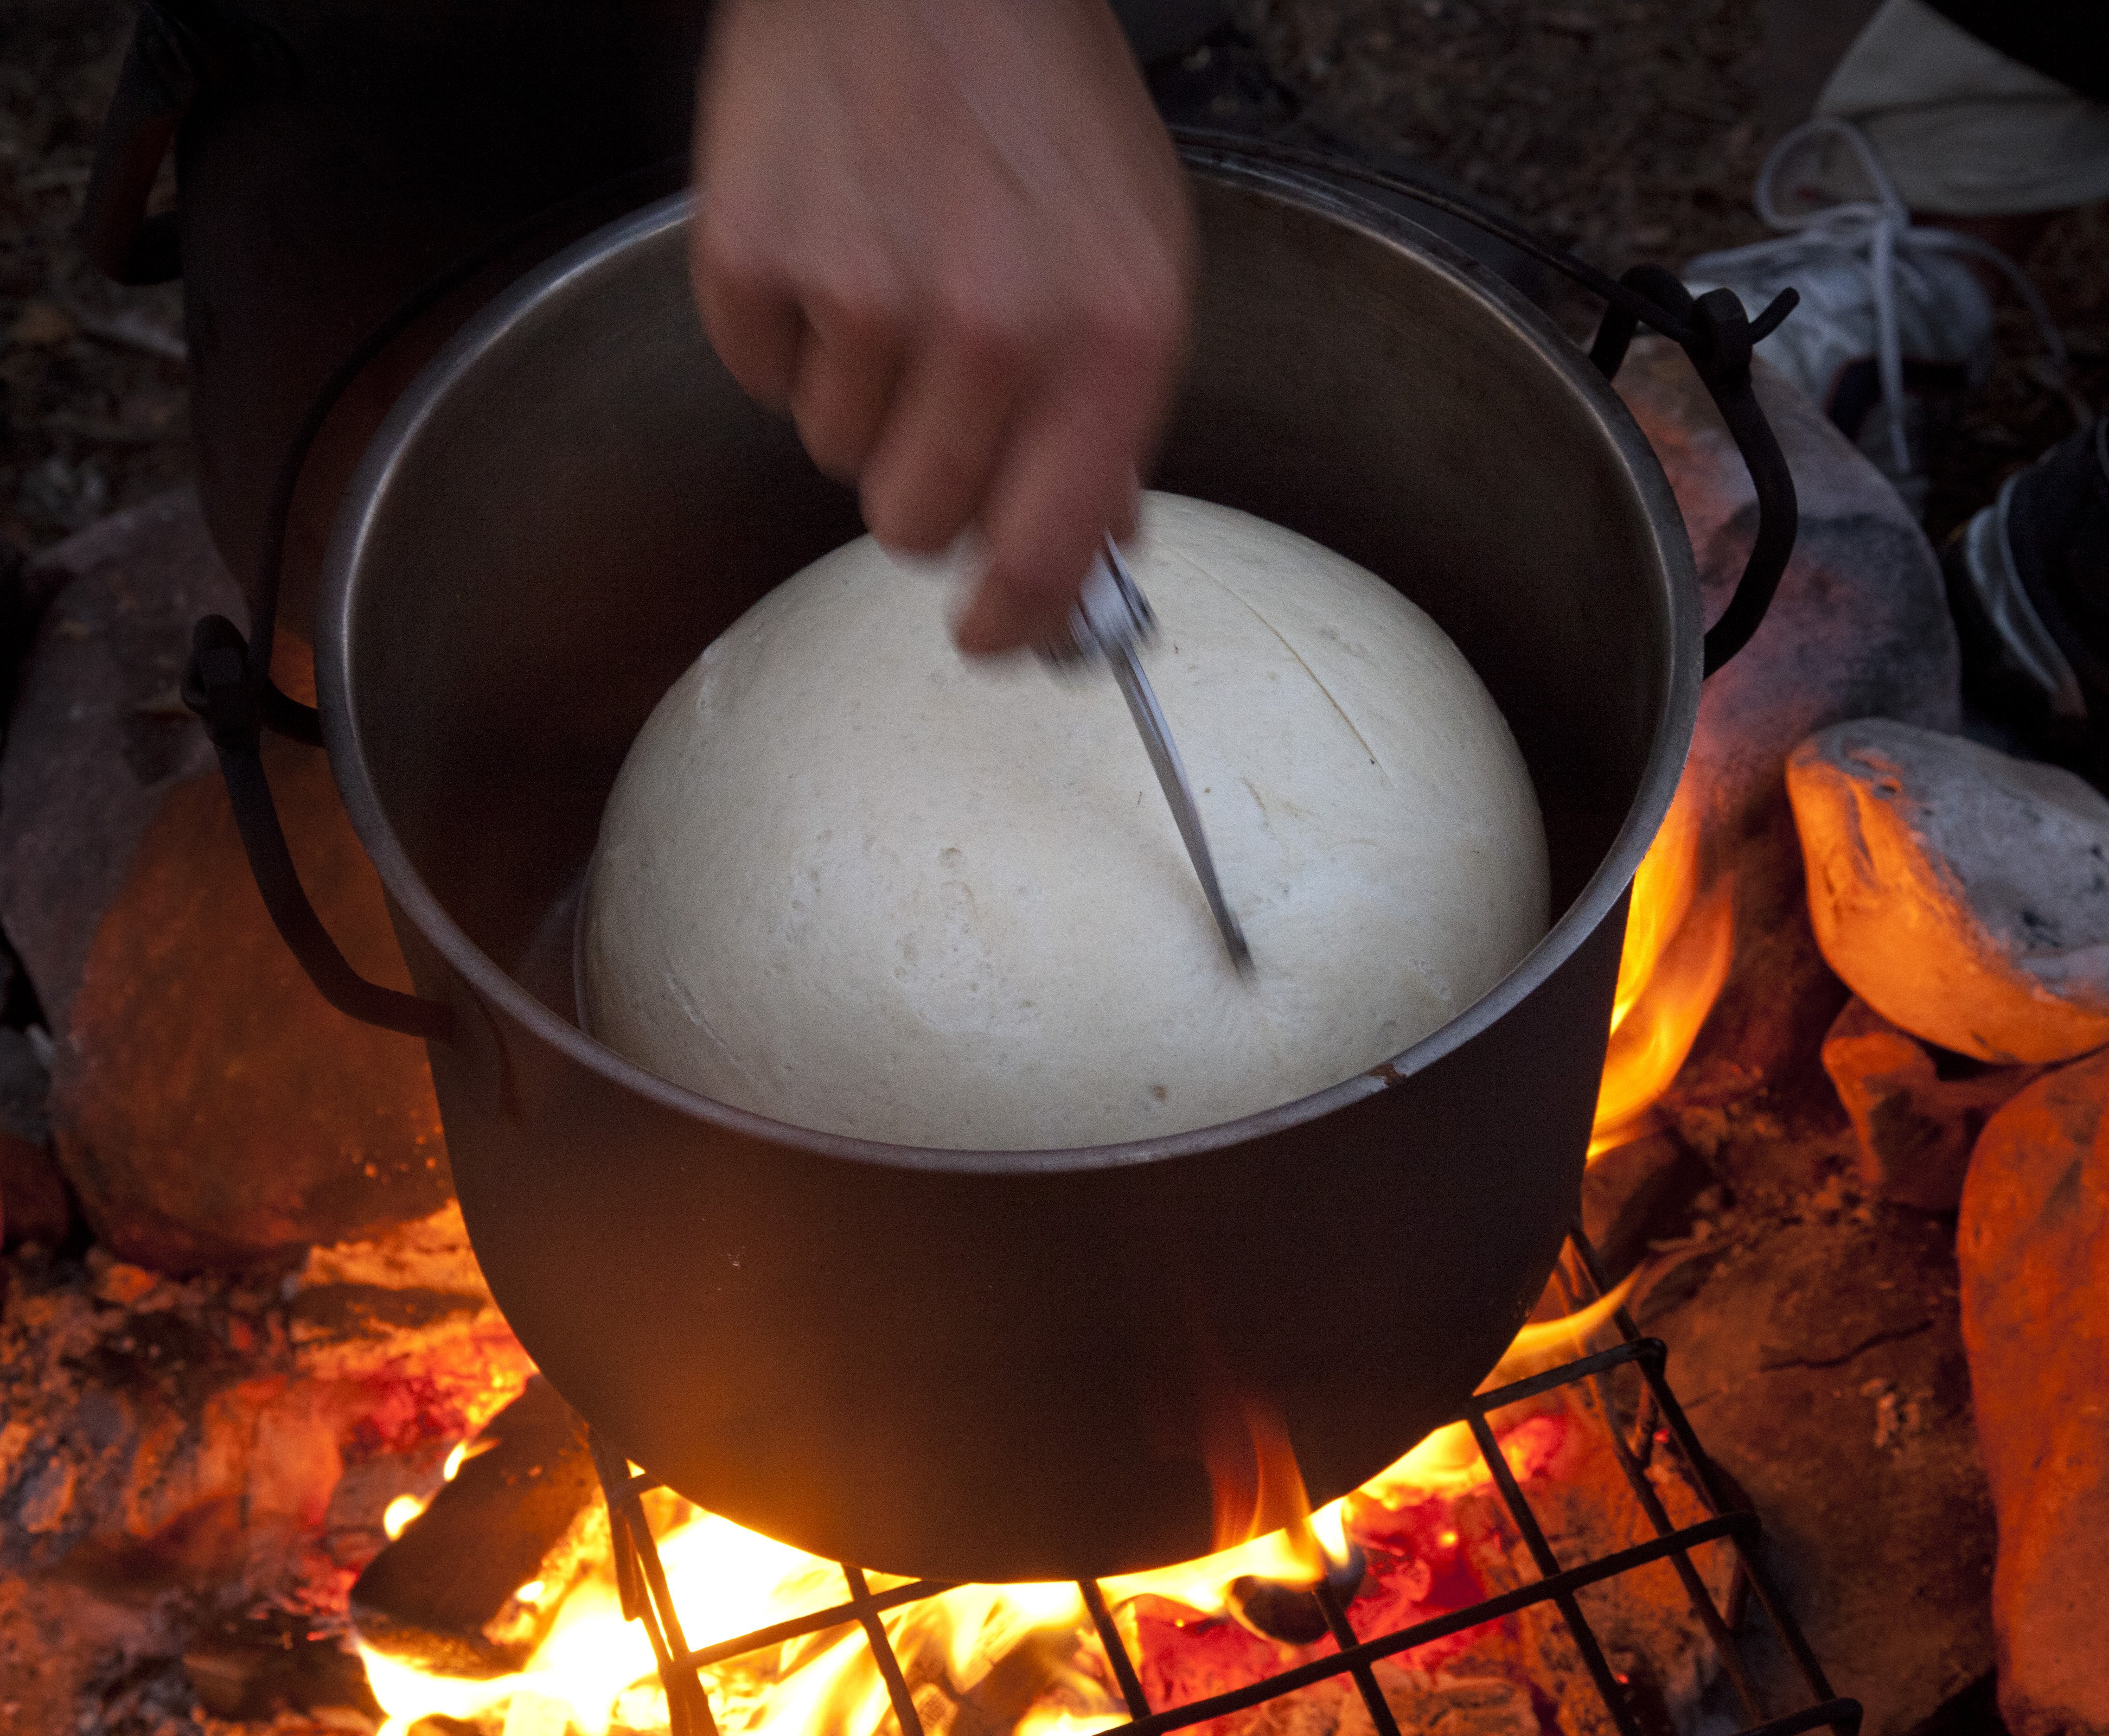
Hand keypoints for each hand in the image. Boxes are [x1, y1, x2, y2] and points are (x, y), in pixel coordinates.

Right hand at [692, 0, 1194, 652]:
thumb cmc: (1037, 105)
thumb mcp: (1135, 257)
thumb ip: (1113, 416)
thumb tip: (1091, 543)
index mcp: (1110, 335)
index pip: (1051, 550)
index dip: (1014, 622)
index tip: (990, 637)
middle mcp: (994, 325)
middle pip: (916, 522)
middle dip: (923, 478)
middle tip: (936, 384)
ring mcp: (865, 291)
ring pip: (836, 453)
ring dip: (860, 393)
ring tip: (890, 271)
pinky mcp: (755, 255)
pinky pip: (758, 375)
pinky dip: (786, 329)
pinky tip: (831, 237)